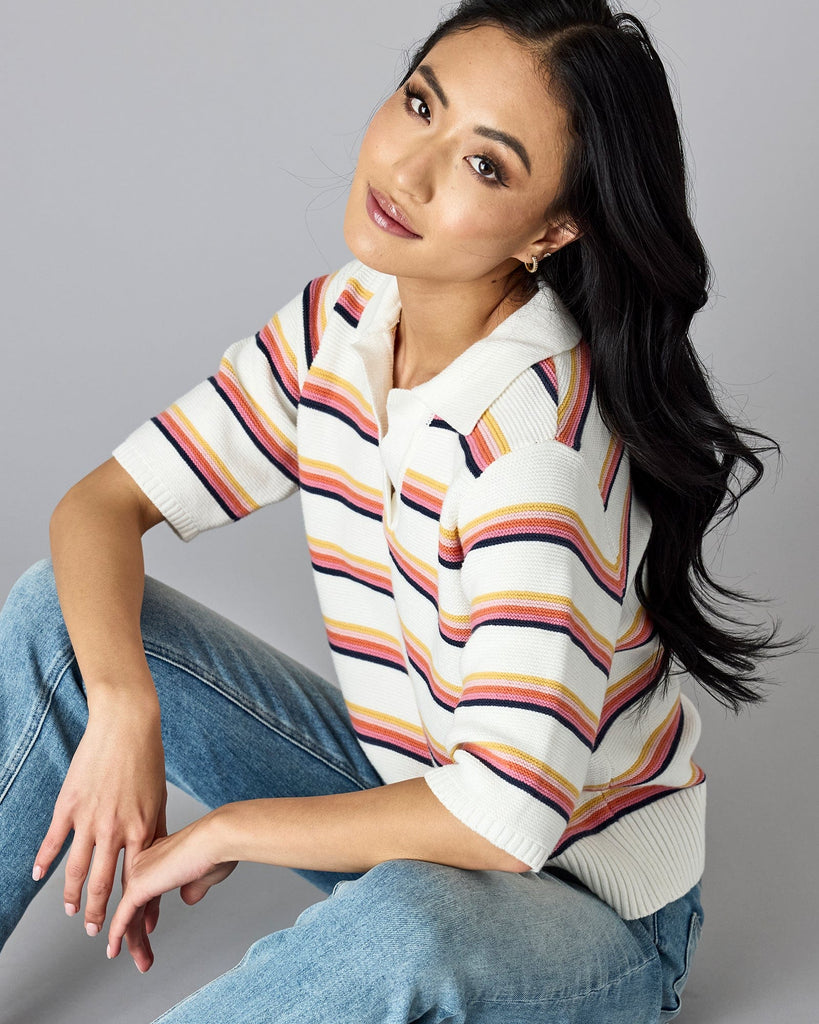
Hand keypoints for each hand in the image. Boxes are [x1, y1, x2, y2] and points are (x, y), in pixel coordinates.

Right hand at [33, 695, 166, 945]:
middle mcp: (116, 829)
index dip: (136, 908)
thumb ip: (156, 828)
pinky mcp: (70, 805)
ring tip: (71, 913)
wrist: (127, 725)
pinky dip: (45, 860)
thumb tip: (157, 854)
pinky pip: (54, 840)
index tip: (135, 930)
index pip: (137, 879)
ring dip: (72, 896)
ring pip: (77, 869)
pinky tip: (39, 875)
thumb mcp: (159, 797)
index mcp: (142, 828)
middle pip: (105, 883)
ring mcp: (90, 818)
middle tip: (96, 935)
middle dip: (100, 914)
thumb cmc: (147, 758)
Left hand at [107, 812, 236, 971]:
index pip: (148, 889)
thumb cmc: (217, 850)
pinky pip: (123, 916)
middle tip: (144, 954)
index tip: (150, 928)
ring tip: (143, 963)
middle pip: (136, 903)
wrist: (216, 839)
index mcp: (158, 854)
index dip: (148, 912)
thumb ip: (193, 887)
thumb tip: (188, 898)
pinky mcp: (138, 885)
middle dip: (139, 932)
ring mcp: (138, 872)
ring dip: (135, 942)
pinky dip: (117, 935)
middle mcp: (144, 861)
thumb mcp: (203, 874)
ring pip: (130, 914)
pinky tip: (114, 950)